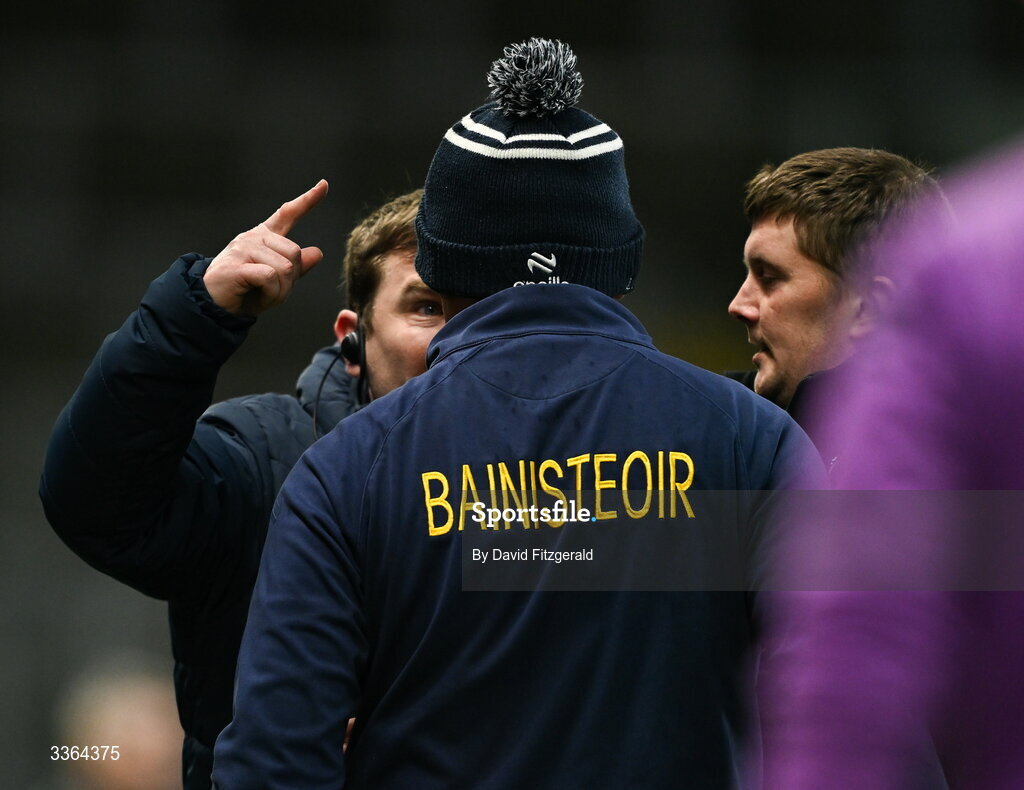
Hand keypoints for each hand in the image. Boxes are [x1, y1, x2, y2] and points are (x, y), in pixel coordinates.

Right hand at [204, 179, 328, 315]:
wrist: (214, 305)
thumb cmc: (244, 291)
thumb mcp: (276, 280)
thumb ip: (296, 267)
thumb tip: (318, 252)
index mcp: (264, 237)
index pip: (288, 214)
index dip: (308, 200)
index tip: (324, 185)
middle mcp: (254, 237)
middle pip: (294, 253)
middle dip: (290, 280)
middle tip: (272, 291)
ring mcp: (244, 248)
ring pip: (285, 268)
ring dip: (281, 290)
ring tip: (262, 294)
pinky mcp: (237, 264)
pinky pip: (271, 277)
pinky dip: (271, 293)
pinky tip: (257, 295)